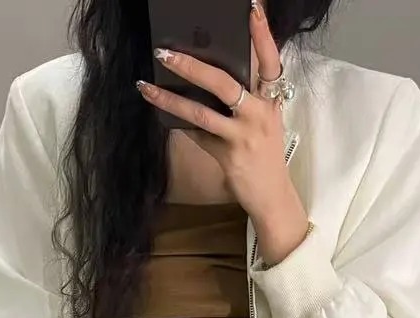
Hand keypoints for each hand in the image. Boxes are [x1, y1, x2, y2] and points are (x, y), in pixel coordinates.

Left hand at [136, 2, 309, 265]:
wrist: (272, 196)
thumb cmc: (263, 155)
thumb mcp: (262, 121)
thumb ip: (243, 99)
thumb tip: (204, 75)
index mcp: (271, 100)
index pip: (270, 60)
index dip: (262, 33)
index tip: (251, 8)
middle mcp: (260, 114)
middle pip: (226, 82)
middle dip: (193, 65)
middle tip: (165, 52)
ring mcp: (244, 136)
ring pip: (202, 112)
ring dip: (171, 97)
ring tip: (147, 85)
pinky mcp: (229, 156)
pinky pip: (197, 134)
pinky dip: (177, 123)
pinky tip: (159, 111)